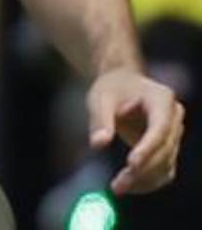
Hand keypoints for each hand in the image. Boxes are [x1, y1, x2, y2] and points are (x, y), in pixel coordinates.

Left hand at [87, 67, 185, 193]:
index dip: (148, 148)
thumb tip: (98, 144)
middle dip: (142, 170)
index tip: (131, 164)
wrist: (122, 84)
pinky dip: (148, 181)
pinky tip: (128, 186)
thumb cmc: (111, 88)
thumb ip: (100, 119)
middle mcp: (174, 118)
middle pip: (164, 150)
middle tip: (118, 185)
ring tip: (118, 187)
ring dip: (145, 180)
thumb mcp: (100, 97)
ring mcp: (174, 134)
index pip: (160, 128)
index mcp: (162, 99)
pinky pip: (163, 169)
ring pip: (166, 164)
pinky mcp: (168, 148)